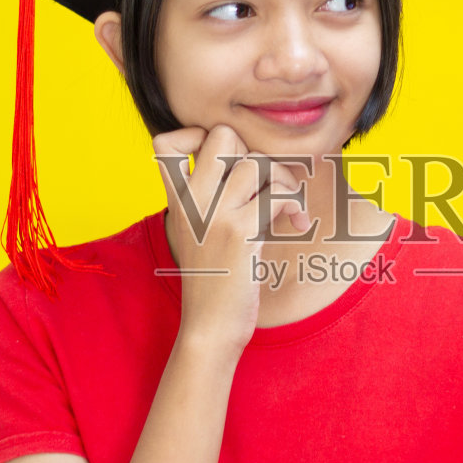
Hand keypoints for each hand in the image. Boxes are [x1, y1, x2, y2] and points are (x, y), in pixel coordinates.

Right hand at [153, 124, 311, 349]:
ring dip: (284, 181)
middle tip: (264, 185)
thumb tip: (255, 163)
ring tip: (288, 208)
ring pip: (257, 162)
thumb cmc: (215, 281)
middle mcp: (190, 202)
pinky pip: (277, 194)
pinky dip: (296, 205)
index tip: (226, 161)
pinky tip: (297, 225)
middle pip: (223, 135)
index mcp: (177, 201)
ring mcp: (213, 215)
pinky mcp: (239, 233)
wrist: (210, 327)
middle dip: (253, 152)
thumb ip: (215, 197)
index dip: (197, 136)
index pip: (165, 141)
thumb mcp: (202, 233)